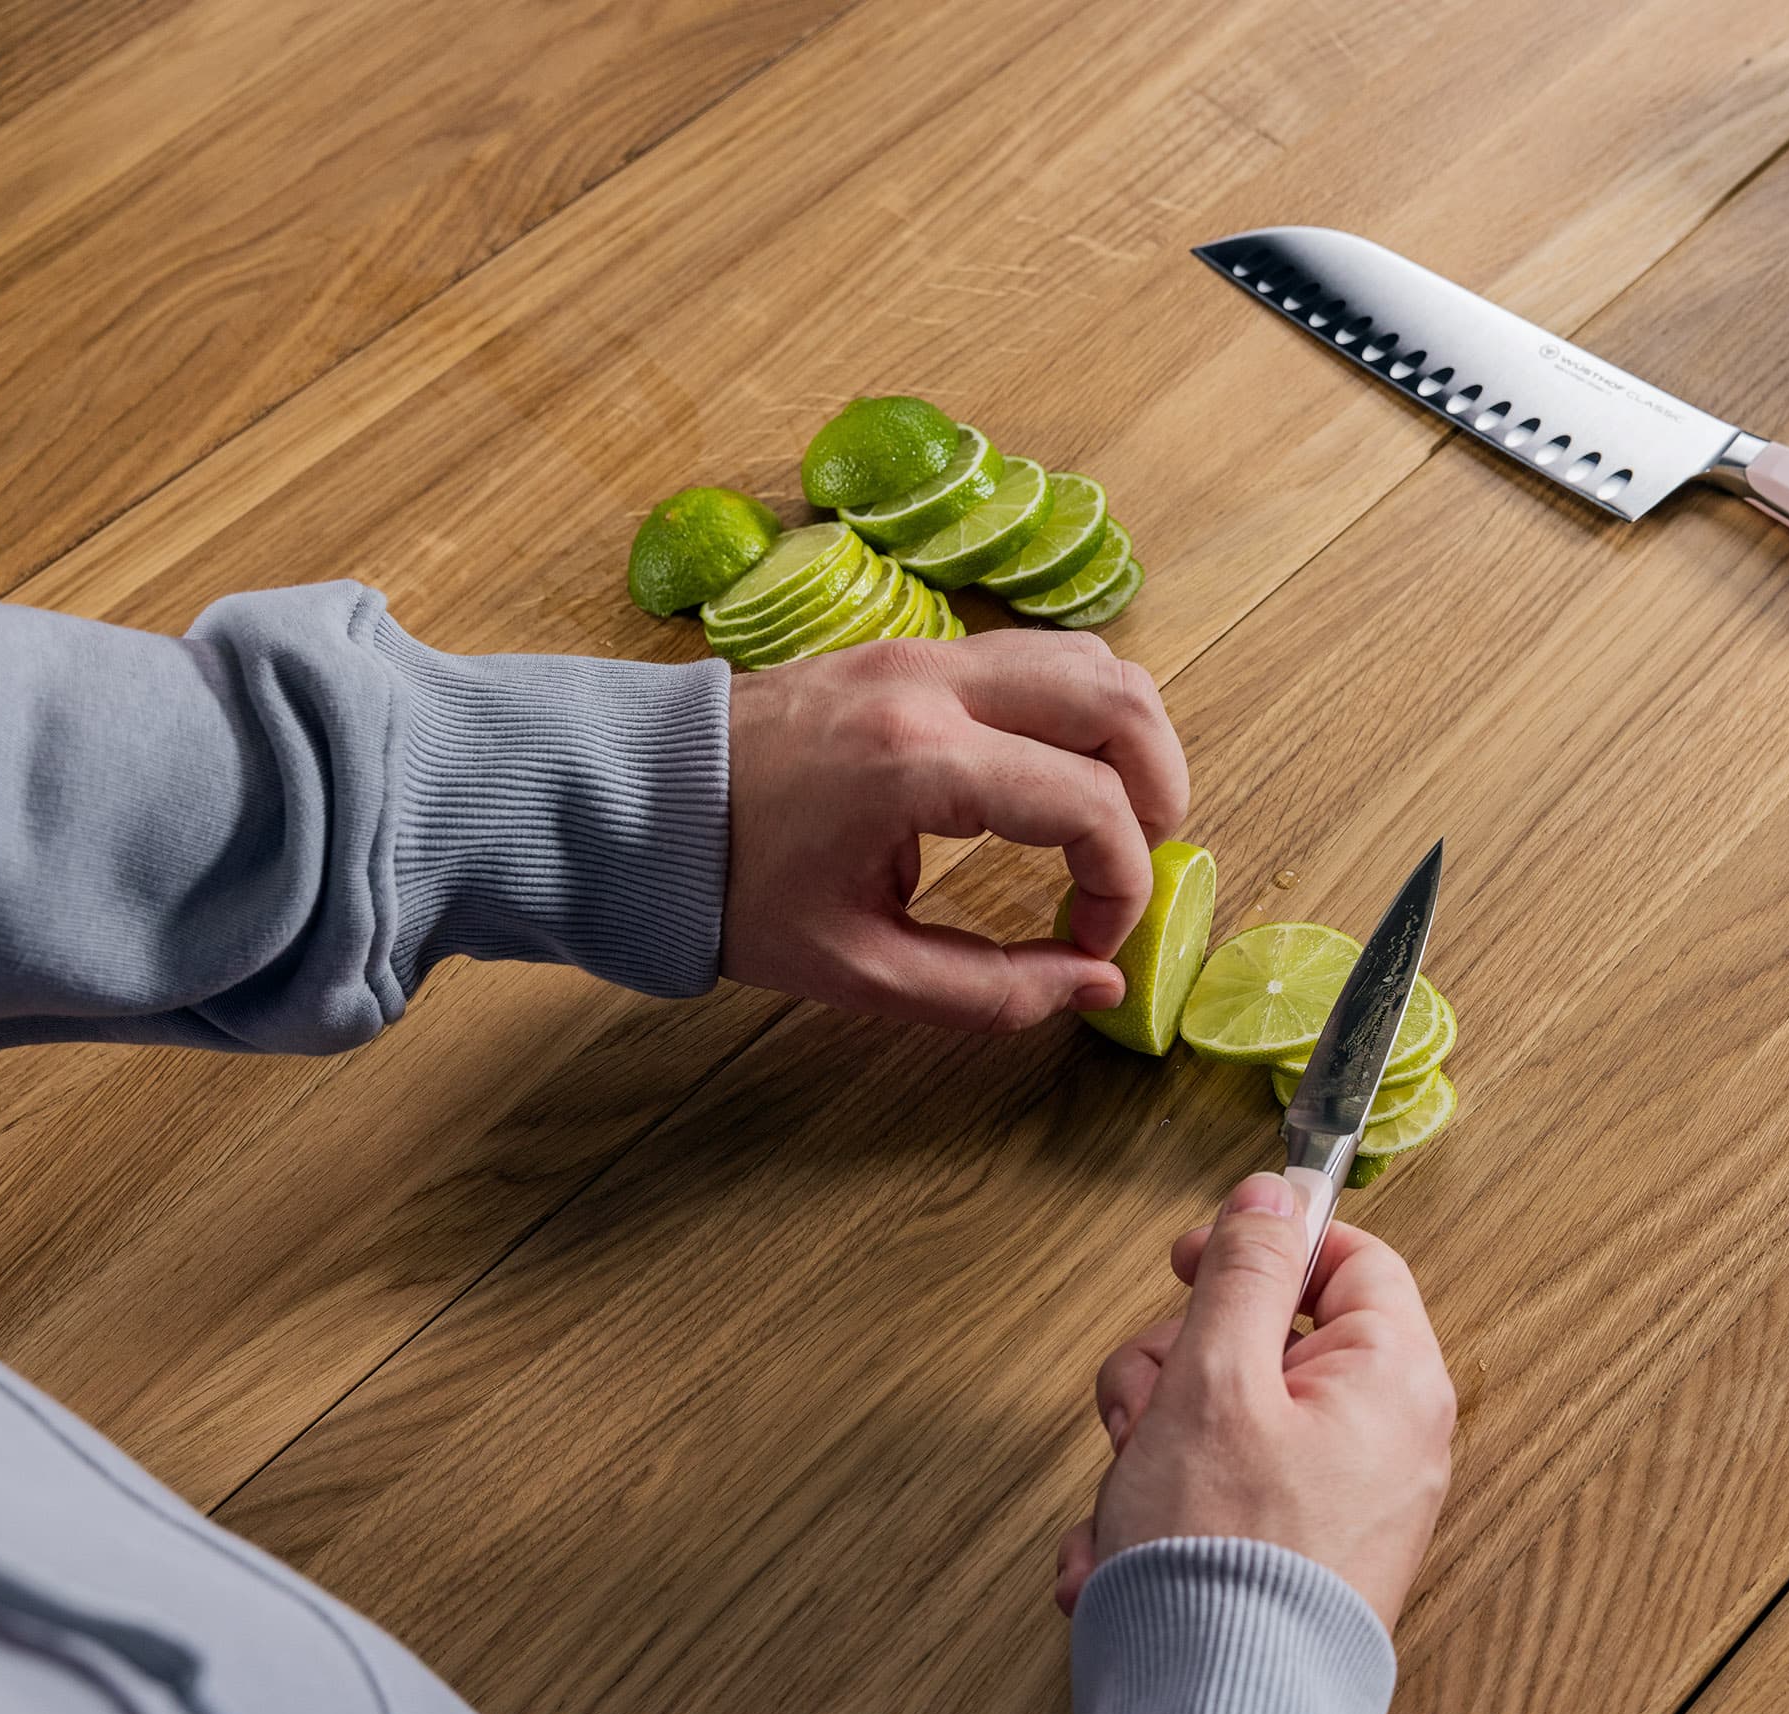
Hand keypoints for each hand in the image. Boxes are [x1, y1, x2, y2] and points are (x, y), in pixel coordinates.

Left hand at [722, 631, 1188, 1030]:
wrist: (629, 802)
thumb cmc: (732, 888)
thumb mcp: (855, 970)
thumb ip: (987, 992)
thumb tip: (1093, 985)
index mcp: (916, 764)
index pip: (1088, 805)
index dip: (1122, 884)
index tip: (1092, 941)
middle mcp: (933, 684)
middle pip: (1119, 698)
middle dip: (1160, 788)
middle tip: (1140, 863)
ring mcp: (922, 649)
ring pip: (1089, 658)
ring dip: (1127, 741)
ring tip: (1109, 822)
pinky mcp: (910, 645)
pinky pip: (1036, 658)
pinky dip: (1076, 715)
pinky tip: (1051, 782)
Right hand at [1055, 1173, 1455, 1628]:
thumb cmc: (1222, 1556)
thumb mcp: (1215, 1375)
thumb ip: (1244, 1270)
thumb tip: (1273, 1194)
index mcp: (1392, 1380)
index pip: (1346, 1258)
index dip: (1259, 1247)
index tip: (1189, 1266)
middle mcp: (1387, 1441)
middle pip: (1267, 1341)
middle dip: (1175, 1370)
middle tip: (1141, 1415)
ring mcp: (1343, 1506)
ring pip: (1224, 1420)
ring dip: (1150, 1449)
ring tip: (1124, 1508)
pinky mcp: (1297, 1561)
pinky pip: (1218, 1499)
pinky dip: (1159, 1517)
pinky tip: (1121, 1556)